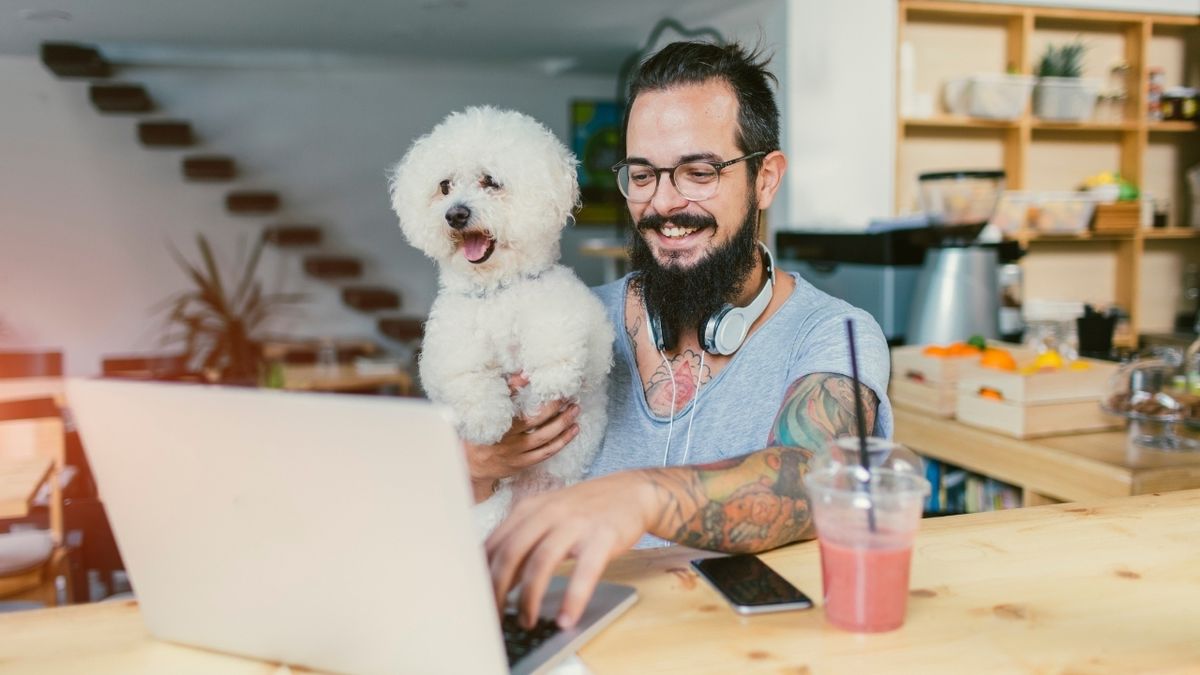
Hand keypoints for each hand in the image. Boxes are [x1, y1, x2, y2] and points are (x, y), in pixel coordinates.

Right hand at [462, 373, 579, 501]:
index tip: (546, 383)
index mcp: (496, 424)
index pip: (513, 404)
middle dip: (555, 407)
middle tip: (568, 395)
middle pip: (536, 421)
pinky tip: (573, 430)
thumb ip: (503, 393)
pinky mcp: (523, 463)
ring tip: (575, 410)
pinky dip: (562, 441)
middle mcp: (507, 439)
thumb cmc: (478, 435)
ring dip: (563, 423)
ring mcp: (516, 453)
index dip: (527, 392)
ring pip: (545, 438)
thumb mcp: (483, 413)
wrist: (472, 466)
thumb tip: (524, 376)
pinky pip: (546, 452)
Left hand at [485, 472, 656, 628]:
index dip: (480, 576)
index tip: (476, 602)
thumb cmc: (584, 510)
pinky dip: (572, 599)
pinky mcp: (602, 537)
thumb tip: (496, 581)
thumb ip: (523, 543)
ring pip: (541, 562)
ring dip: (529, 598)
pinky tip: (565, 619)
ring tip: (527, 622)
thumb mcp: (547, 517)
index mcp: (528, 508)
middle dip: (498, 590)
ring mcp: (575, 523)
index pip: (494, 544)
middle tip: (495, 619)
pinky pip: (584, 572)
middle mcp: (548, 512)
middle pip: (510, 553)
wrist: (631, 491)